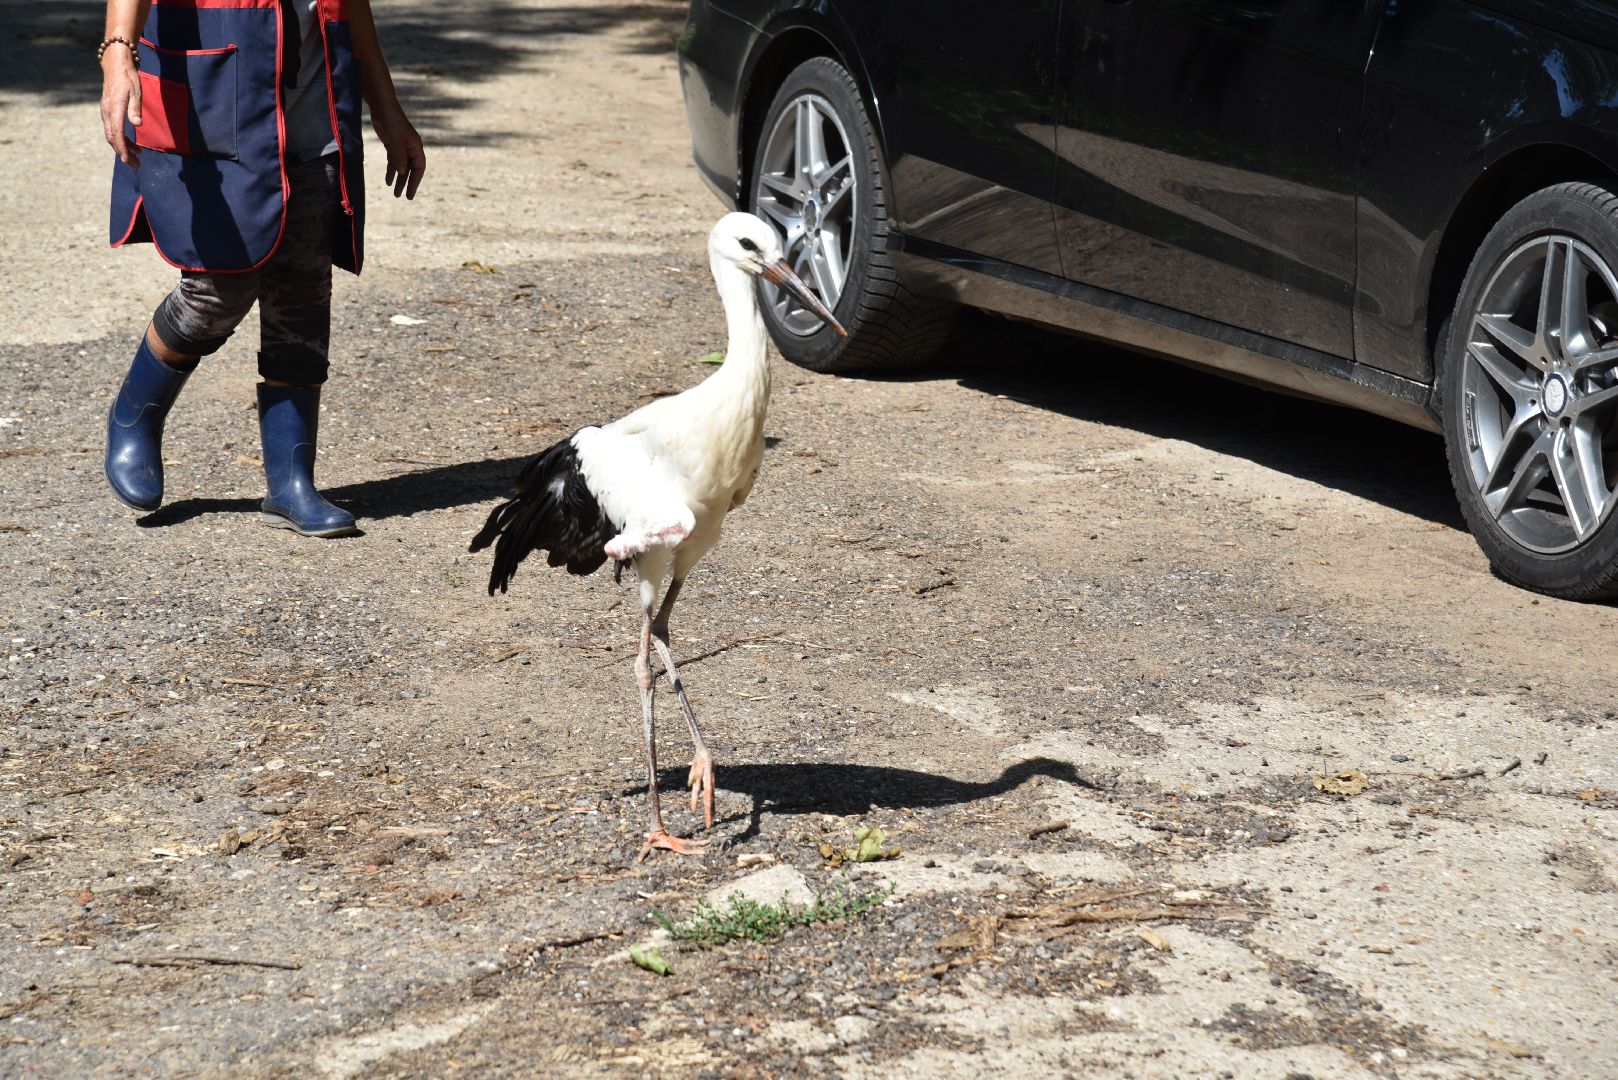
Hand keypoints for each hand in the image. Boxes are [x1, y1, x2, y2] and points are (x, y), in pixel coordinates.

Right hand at [100, 49, 141, 166]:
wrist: (115, 64)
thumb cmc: (128, 77)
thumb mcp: (136, 92)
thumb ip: (135, 108)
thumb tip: (137, 124)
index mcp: (114, 108)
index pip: (117, 134)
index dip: (122, 149)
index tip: (129, 161)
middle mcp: (107, 112)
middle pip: (112, 138)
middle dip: (123, 153)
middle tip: (135, 166)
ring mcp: (106, 111)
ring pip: (112, 135)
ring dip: (123, 148)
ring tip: (137, 158)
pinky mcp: (108, 110)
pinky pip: (113, 129)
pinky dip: (122, 139)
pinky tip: (134, 145)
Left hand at [371, 106, 424, 198]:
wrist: (382, 107)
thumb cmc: (392, 121)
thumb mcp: (396, 140)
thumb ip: (399, 157)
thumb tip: (401, 173)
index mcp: (416, 147)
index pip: (419, 168)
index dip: (415, 182)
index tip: (410, 193)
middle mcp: (410, 149)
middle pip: (410, 170)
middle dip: (407, 184)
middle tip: (404, 197)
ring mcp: (401, 147)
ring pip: (401, 168)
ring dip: (398, 180)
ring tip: (395, 193)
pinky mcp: (391, 145)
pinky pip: (393, 162)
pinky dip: (391, 171)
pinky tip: (388, 181)